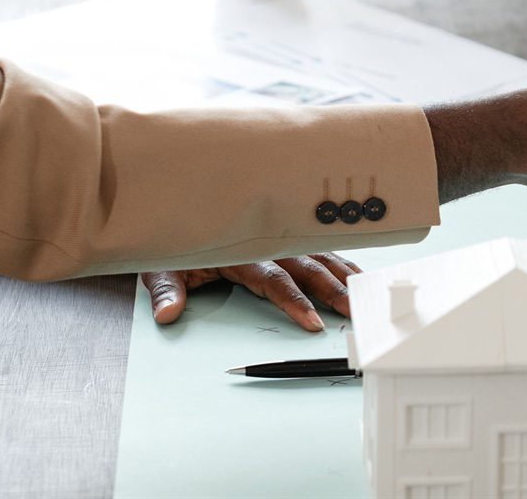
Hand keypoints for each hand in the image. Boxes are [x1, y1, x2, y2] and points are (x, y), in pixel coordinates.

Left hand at [141, 253, 361, 331]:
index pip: (274, 279)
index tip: (313, 321)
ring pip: (319, 255)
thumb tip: (167, 314)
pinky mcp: (285, 238)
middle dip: (333, 290)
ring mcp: (279, 238)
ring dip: (343, 275)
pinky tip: (357, 273)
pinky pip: (318, 248)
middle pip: (307, 267)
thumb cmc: (176, 240)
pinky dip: (340, 259)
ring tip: (363, 294)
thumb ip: (168, 290)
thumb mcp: (163, 266)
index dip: (295, 301)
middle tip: (354, 311)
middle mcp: (266, 243)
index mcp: (241, 252)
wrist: (177, 206)